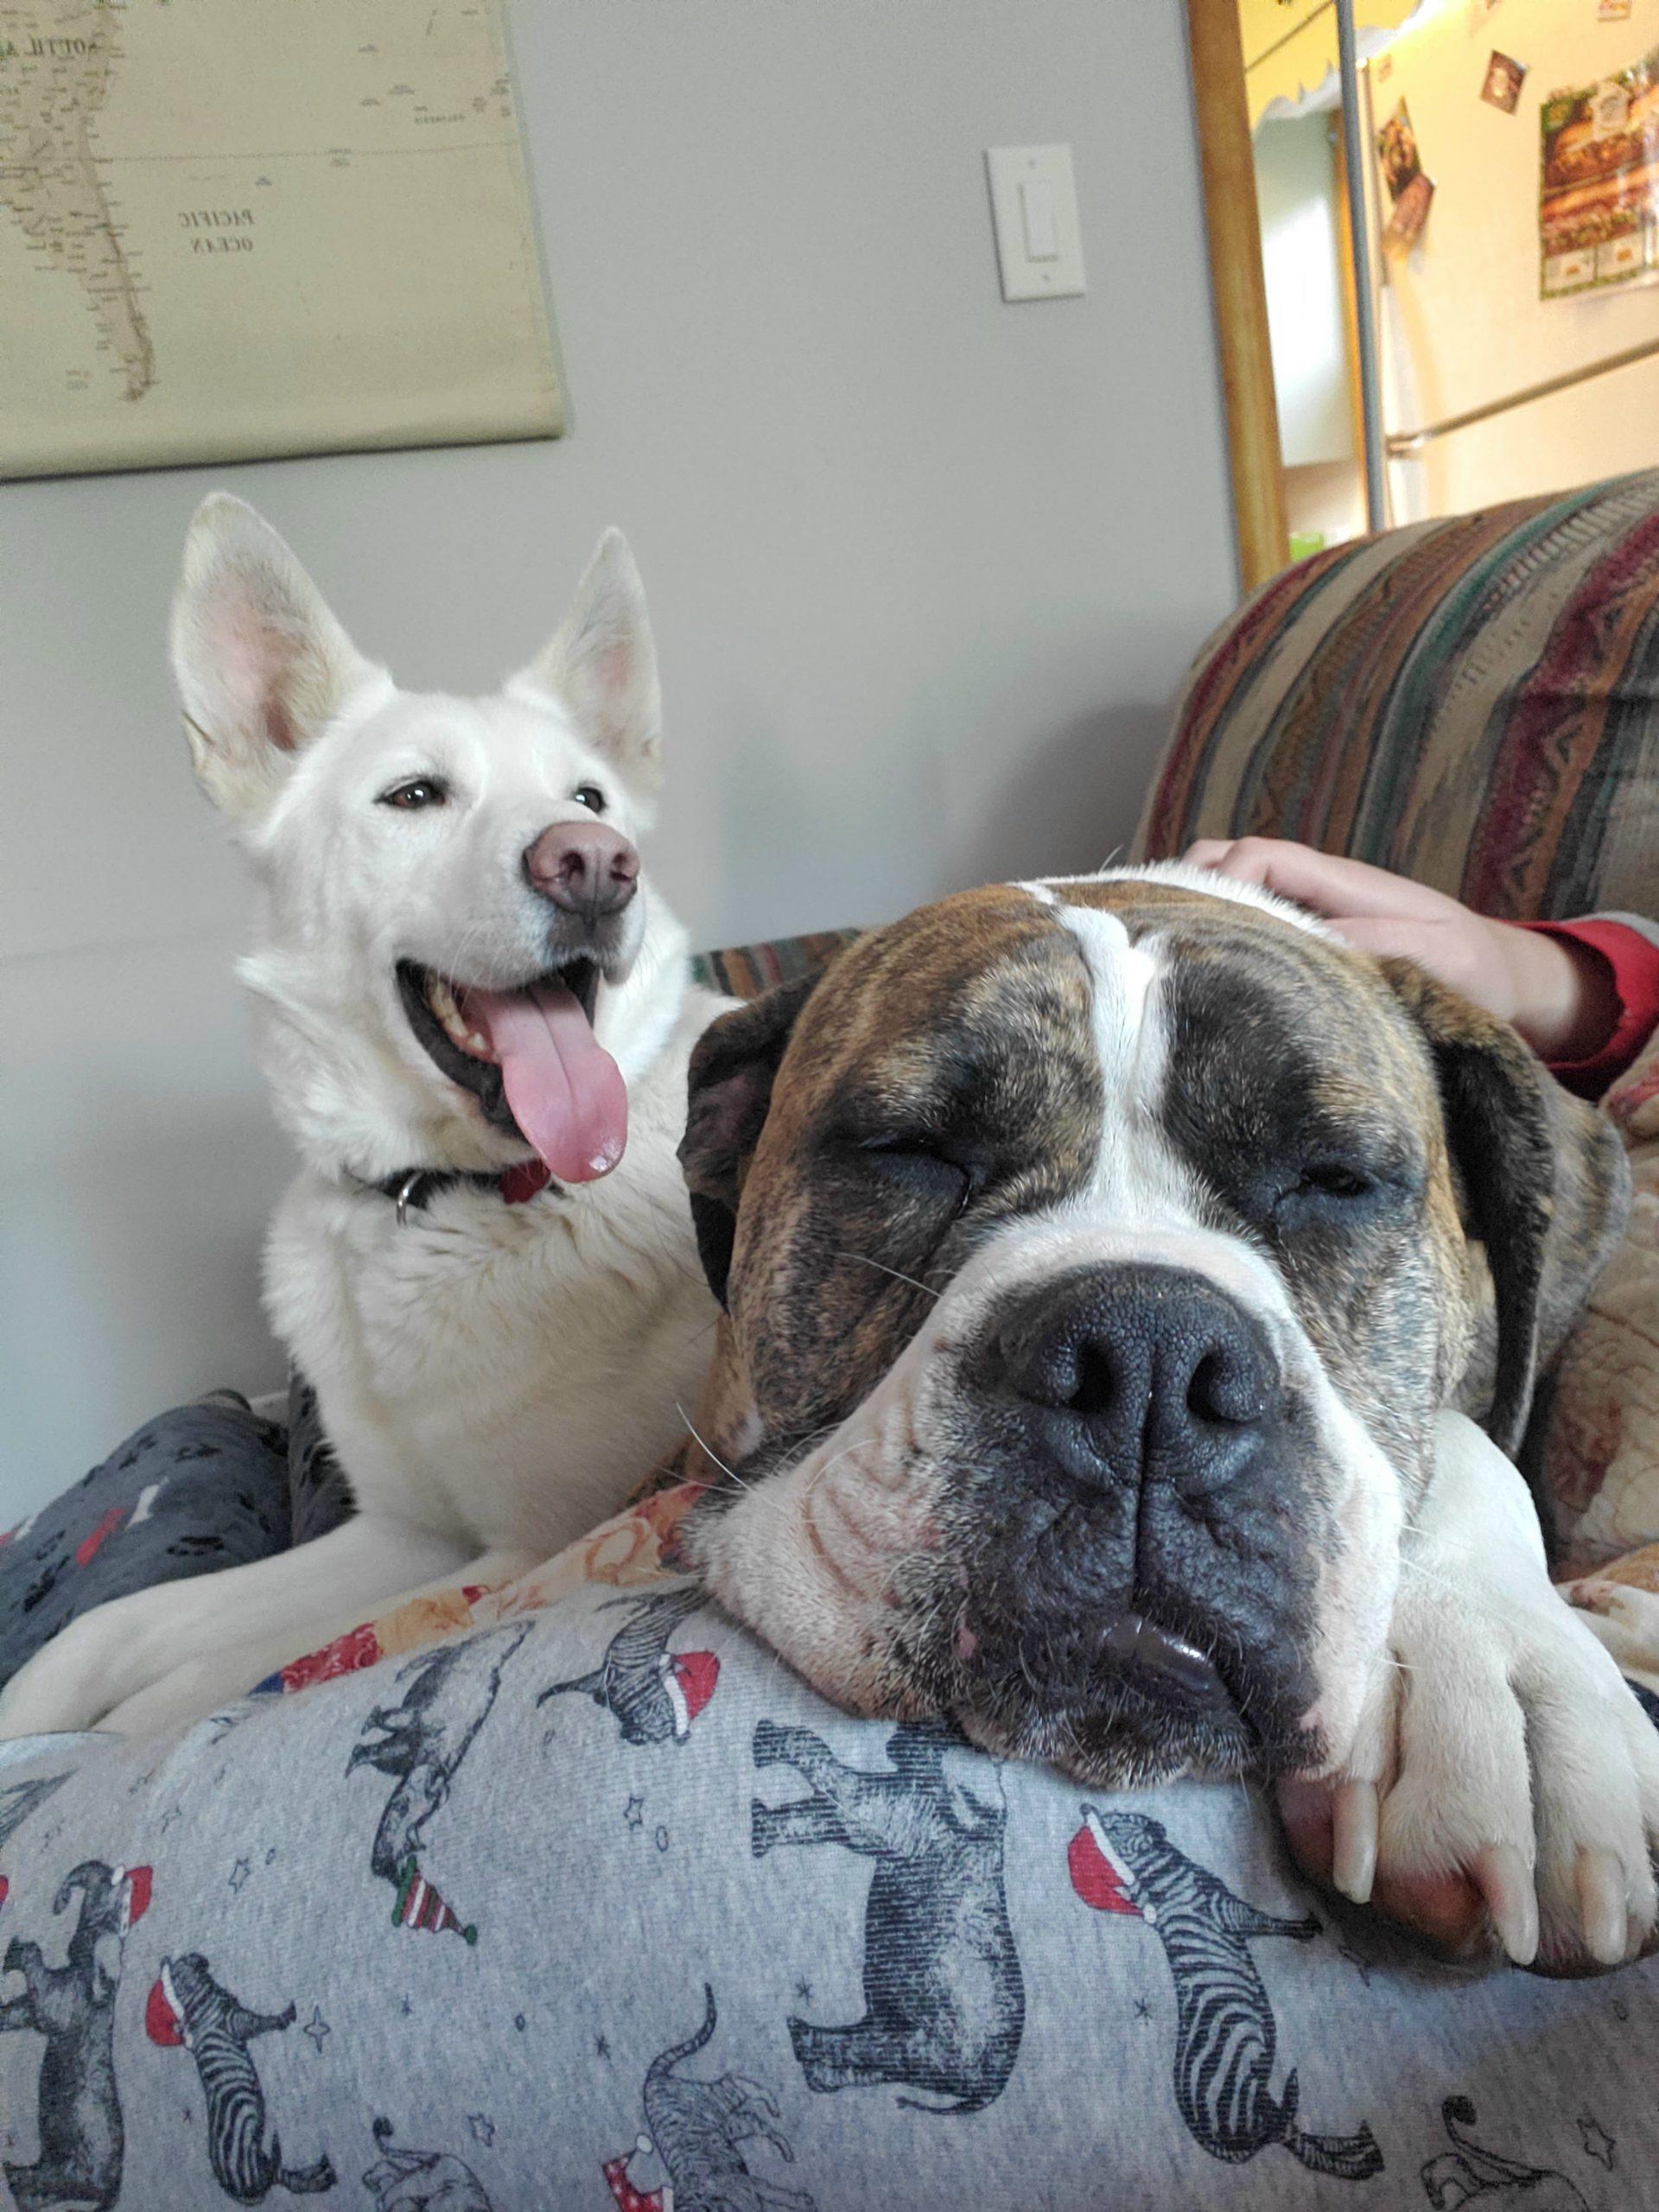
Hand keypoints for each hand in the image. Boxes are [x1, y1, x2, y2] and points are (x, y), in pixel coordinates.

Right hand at [1185, 837, 1615, 1062]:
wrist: (1504, 985)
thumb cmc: (1474, 969)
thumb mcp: (1436, 954)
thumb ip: (1371, 939)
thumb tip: (1301, 939)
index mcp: (1340, 881)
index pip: (1260, 855)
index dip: (1223, 881)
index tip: (1210, 931)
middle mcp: (1312, 890)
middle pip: (1226, 861)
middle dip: (1191, 889)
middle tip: (1173, 941)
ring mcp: (1304, 914)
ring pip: (1227, 892)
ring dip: (1198, 913)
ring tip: (1178, 957)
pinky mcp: (1303, 945)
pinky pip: (1245, 928)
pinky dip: (1215, 940)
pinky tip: (1203, 975)